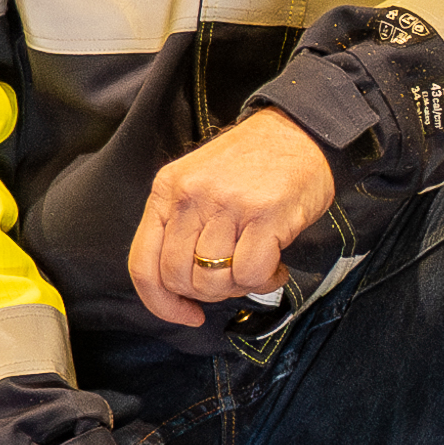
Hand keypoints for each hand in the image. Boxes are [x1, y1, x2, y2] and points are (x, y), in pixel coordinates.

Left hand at [128, 109, 335, 327]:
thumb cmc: (252, 164)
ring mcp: (227, 205)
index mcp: (167, 189)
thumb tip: (180, 287)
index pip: (143, 264)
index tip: (185, 313)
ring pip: (213, 281)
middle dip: (207, 293)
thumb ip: (181, 226)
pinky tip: (275, 265)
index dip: (161, 302)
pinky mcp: (264, 215)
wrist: (300, 131)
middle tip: (231, 279)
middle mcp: (191, 196)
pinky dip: (264, 281)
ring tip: (255, 267)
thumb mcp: (198, 183)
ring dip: (238, 287)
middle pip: (179, 278)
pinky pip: (250, 274)